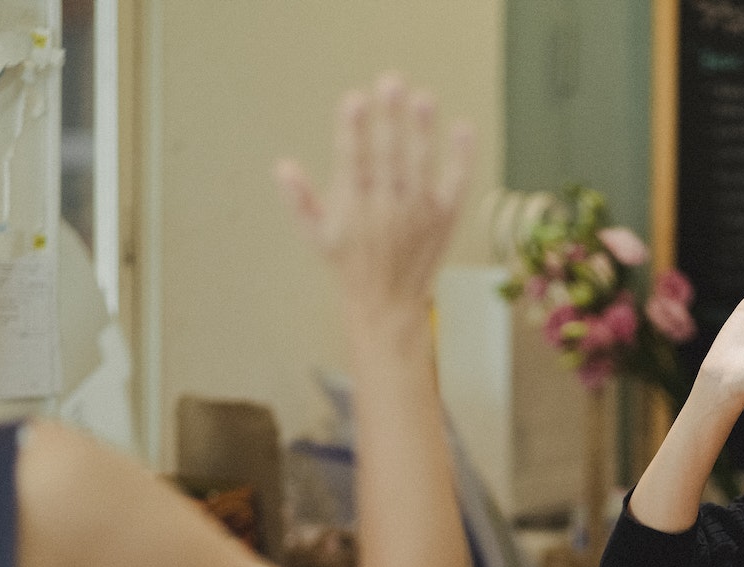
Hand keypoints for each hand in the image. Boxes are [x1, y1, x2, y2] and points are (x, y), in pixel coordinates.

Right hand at [274, 73, 473, 337]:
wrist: (388, 306)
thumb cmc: (351, 268)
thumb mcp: (318, 237)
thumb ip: (301, 200)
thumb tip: (281, 167)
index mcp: (354, 207)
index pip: (352, 161)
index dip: (353, 130)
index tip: (354, 101)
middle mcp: (386, 208)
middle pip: (388, 156)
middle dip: (389, 119)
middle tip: (391, 82)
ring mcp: (418, 213)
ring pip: (420, 165)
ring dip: (421, 131)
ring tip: (423, 98)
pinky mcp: (443, 219)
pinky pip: (455, 184)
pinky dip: (460, 158)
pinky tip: (462, 129)